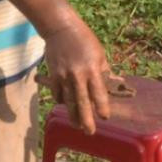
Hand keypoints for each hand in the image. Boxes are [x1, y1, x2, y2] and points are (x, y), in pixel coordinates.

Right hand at [41, 16, 112, 133]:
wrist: (61, 29)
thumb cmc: (84, 40)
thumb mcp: (99, 53)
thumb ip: (103, 71)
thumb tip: (108, 87)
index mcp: (92, 69)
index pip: (99, 93)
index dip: (102, 107)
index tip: (105, 117)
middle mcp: (78, 75)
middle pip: (82, 102)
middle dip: (86, 119)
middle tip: (90, 132)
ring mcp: (63, 77)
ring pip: (68, 102)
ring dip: (73, 116)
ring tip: (77, 126)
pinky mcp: (53, 76)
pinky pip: (58, 94)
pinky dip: (62, 101)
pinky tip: (66, 106)